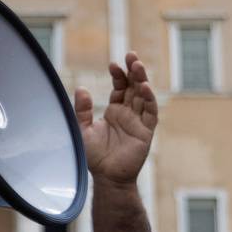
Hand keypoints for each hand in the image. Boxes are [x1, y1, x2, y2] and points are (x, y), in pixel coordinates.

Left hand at [76, 54, 157, 185]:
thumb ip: (82, 110)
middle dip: (133, 71)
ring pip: (143, 96)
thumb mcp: (82, 129)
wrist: (105, 177)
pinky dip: (149, 99)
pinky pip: (150, 113)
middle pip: (134, 87)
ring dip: (142, 80)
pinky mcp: (146, 132)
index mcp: (115, 111)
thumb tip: (81, 88)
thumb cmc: (93, 155)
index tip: (114, 64)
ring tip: (138, 65)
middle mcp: (128, 114)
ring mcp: (138, 121)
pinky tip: (145, 87)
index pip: (120, 87)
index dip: (118, 75)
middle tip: (131, 55)